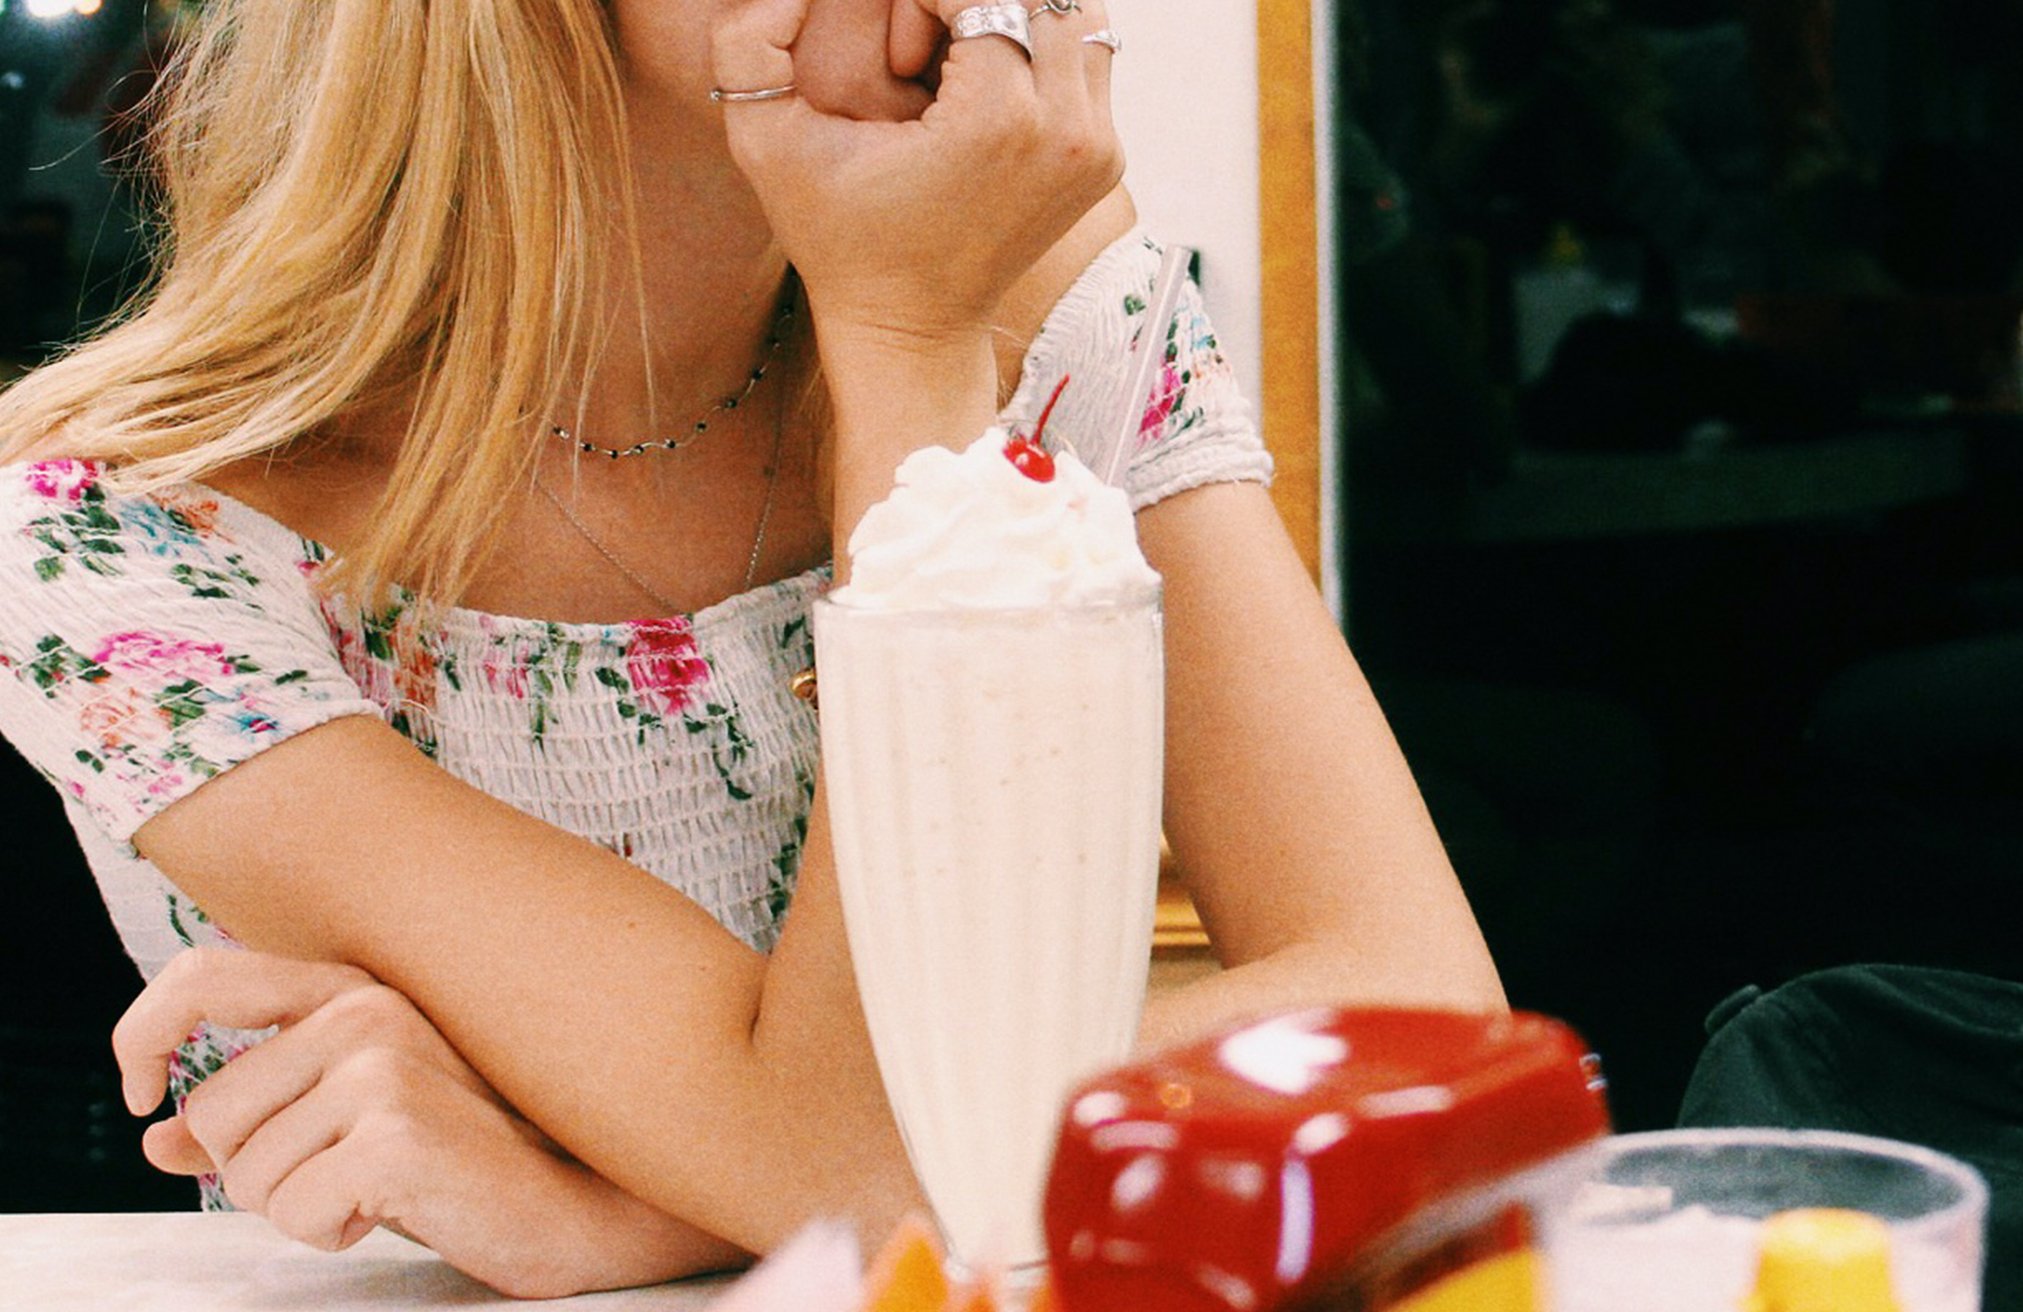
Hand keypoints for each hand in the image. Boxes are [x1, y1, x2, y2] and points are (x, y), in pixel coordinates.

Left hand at [114, 948, 741, 1297]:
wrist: (587, 1198)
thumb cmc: (476, 1158)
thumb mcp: (356, 1120)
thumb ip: (261, 1114)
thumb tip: (158, 1139)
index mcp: (356, 990)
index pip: (204, 975)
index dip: (142, 1034)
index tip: (141, 1096)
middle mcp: (367, 1009)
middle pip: (213, 1112)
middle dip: (257, 1172)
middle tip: (344, 1177)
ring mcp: (385, 1065)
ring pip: (246, 1172)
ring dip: (300, 1207)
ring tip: (386, 1189)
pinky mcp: (397, 1132)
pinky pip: (295, 1211)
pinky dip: (336, 1232)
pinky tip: (404, 1208)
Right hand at [712, 0, 1124, 345]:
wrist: (910, 329)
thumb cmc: (835, 240)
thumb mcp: (765, 145)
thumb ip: (744, 45)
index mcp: (999, 120)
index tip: (898, 58)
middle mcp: (1067, 130)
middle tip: (926, 52)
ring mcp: (1098, 146)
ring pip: (1081, 12)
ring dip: (1016, 12)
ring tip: (960, 61)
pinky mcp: (1108, 158)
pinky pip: (1088, 57)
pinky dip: (1039, 47)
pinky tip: (985, 88)